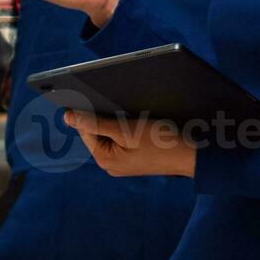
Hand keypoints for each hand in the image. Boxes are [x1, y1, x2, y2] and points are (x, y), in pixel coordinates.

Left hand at [64, 111, 195, 178]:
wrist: (191, 155)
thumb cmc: (160, 142)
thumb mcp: (125, 129)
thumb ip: (95, 123)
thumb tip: (67, 117)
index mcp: (104, 159)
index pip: (85, 129)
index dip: (89, 111)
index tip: (95, 95)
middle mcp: (110, 165)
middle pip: (97, 132)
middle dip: (106, 118)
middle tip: (123, 108)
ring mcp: (122, 164)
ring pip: (111, 135)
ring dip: (118, 123)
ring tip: (135, 117)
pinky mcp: (134, 160)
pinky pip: (123, 140)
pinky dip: (128, 130)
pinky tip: (141, 124)